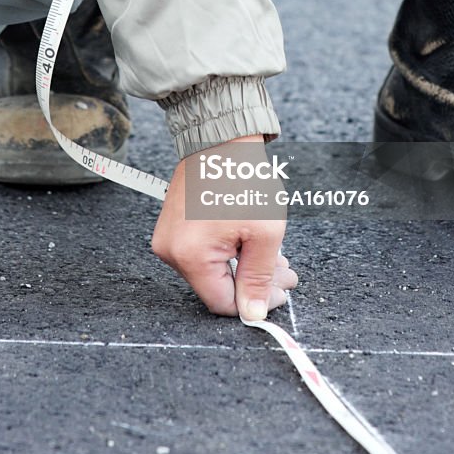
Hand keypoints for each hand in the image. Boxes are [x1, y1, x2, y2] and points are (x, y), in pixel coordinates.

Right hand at [151, 136, 297, 318]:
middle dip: (255, 280)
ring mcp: (168, 239)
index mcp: (190, 256)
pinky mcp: (172, 228)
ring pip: (213, 271)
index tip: (280, 289)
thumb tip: (252, 313)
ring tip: (272, 252)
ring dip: (244, 265)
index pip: (223, 303)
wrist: (221, 139)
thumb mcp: (264, 233)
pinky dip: (229, 252)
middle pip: (217, 287)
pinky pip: (203, 254)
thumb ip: (258, 278)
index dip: (256, 300)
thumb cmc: (242, 177)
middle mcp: (171, 251)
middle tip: (284, 270)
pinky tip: (250, 240)